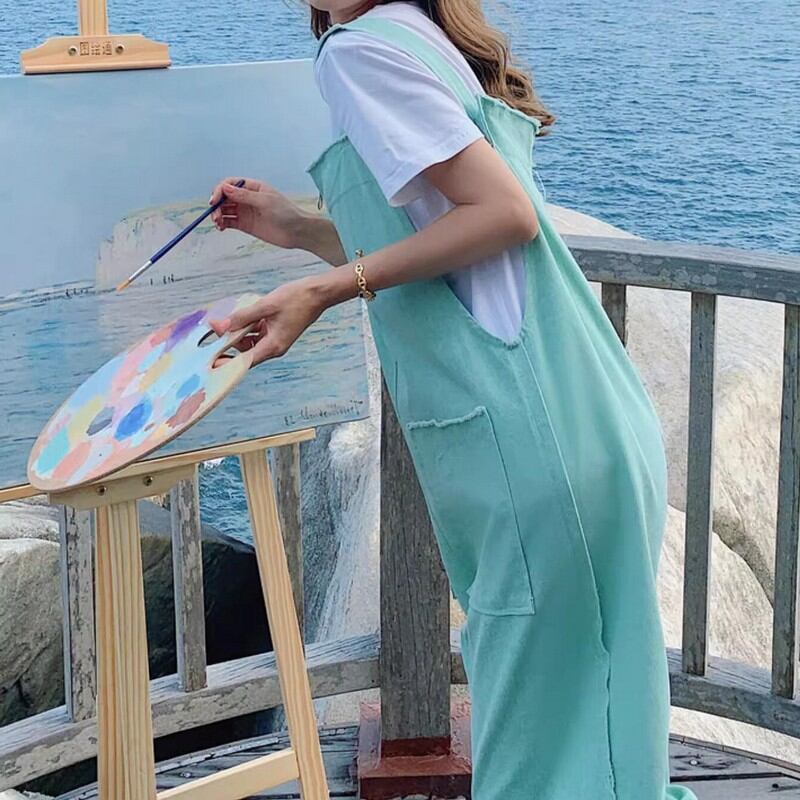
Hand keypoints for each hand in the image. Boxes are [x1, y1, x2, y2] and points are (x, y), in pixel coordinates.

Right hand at [209, 177, 306, 248]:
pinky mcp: (246, 225)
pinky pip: (229, 222)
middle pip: (224, 197)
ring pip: (225, 210)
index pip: (229, 184)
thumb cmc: (286, 213)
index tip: (215, 201)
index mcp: (252, 187)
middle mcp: (247, 198)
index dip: (219, 191)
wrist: (297, 232)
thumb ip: (244, 196)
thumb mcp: (265, 201)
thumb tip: (225, 188)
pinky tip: (221, 228)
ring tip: (218, 224)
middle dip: (217, 205)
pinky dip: (222, 224)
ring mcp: (245, 212)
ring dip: (218, 215)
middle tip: (216, 216)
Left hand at [209, 278, 326, 366]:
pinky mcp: (277, 332)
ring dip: (239, 331)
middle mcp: (274, 347)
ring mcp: (276, 340)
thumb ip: (241, 317)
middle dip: (230, 340)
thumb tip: (221, 326)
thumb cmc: (297, 299)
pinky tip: (245, 314)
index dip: (227, 363)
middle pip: (245, 351)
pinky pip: (257, 333)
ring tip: (231, 317)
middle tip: (217, 326)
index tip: (211, 362)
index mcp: (273, 346)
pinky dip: (249, 326)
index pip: (244, 362)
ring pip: (250, 341)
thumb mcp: (265, 306)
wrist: (317, 293)